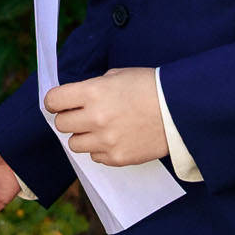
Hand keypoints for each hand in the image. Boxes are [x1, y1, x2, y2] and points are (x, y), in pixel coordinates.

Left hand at [45, 67, 166, 166]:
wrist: (181, 110)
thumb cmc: (150, 87)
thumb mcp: (118, 76)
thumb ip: (93, 87)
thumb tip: (74, 99)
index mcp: (93, 92)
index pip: (53, 100)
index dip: (55, 101)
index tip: (60, 103)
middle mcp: (96, 118)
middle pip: (61, 124)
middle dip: (68, 118)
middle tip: (82, 115)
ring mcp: (106, 141)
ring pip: (74, 144)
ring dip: (83, 136)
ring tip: (101, 128)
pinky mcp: (117, 158)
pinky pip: (95, 157)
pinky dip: (101, 149)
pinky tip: (116, 137)